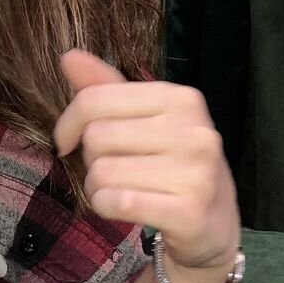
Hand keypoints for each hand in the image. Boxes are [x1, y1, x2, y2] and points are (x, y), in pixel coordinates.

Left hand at [53, 50, 240, 275]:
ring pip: (101, 172)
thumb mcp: (145, 120)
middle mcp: (194, 130)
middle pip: (95, 137)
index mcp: (181, 99)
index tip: (68, 140)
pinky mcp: (189, 212)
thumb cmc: (173, 166)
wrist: (215, 226)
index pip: (94, 100)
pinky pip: (116, 202)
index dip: (68, 123)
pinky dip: (106, 207)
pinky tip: (125, 209)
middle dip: (92, 158)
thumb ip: (106, 89)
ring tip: (125, 190)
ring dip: (98, 188)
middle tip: (118, 170)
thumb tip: (68, 56)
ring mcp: (196, 172)